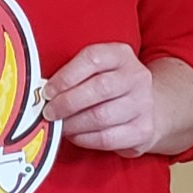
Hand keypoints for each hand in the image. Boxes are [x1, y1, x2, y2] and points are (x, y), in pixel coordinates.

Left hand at [42, 43, 156, 157]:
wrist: (147, 106)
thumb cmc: (110, 86)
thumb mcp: (98, 69)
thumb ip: (75, 74)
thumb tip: (46, 92)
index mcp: (121, 54)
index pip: (93, 59)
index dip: (66, 76)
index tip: (48, 91)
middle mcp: (136, 76)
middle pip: (99, 88)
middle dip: (67, 103)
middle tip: (49, 112)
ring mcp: (143, 104)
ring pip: (102, 116)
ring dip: (74, 123)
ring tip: (60, 124)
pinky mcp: (143, 131)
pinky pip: (107, 138)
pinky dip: (85, 139)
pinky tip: (74, 135)